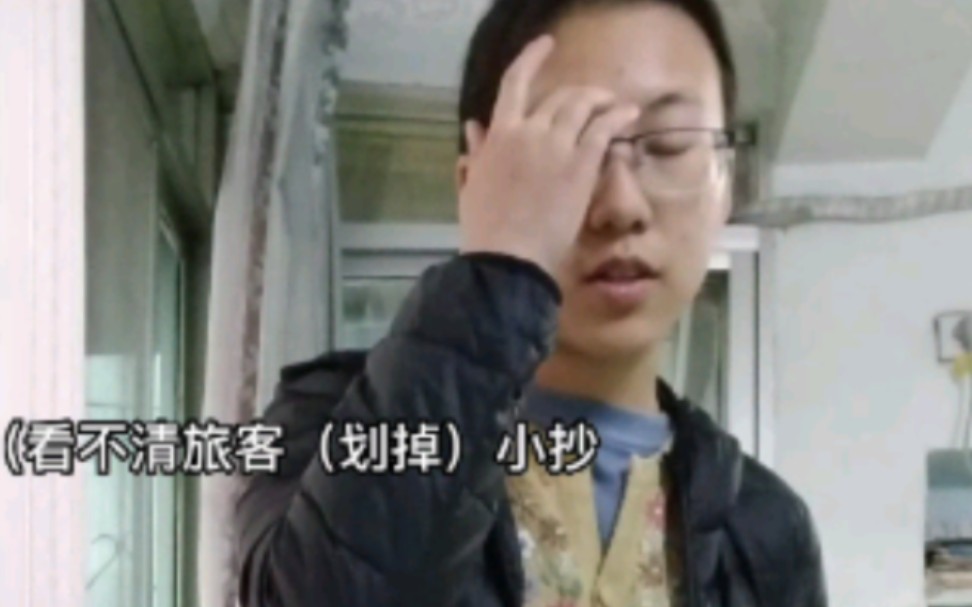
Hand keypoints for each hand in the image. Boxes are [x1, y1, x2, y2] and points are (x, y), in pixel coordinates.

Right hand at [458, 34, 639, 277]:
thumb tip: (474, 127)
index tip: (546, 45)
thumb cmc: (485, 229)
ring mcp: (557, 145)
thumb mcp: (473, 186)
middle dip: (579, 93)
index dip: (532, 58)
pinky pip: (604, 129)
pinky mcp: (582, 165)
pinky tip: (629, 115)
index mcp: (499, 134)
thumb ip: (477, 153)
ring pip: (583, 106)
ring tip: (615, 105)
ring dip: (601, 100)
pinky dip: (618, 116)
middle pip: (558, 96)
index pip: (514, 82)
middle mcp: (529, 130)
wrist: (508, 258)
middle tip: (593, 100)